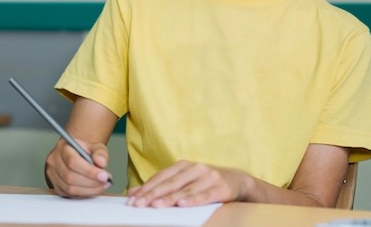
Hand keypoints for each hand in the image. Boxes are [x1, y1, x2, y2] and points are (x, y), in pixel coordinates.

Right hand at [45, 138, 112, 197]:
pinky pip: (69, 194)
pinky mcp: (56, 186)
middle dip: (91, 182)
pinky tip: (93, 189)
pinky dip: (83, 194)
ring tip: (102, 185)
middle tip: (105, 181)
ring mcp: (53, 174)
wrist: (76, 155)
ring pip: (69, 188)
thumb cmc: (85, 151)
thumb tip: (101, 162)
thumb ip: (100, 152)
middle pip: (70, 177)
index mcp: (63, 147)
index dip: (89, 171)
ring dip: (89, 190)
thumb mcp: (95, 146)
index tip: (104, 175)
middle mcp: (54, 161)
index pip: (73, 161)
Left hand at [126, 160, 250, 207]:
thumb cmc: (206, 182)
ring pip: (186, 189)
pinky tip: (183, 204)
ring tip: (156, 205)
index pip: (161, 177)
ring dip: (170, 198)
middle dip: (153, 194)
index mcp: (184, 165)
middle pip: (171, 183)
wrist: (237, 180)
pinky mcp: (221, 187)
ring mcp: (208, 177)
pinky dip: (193, 200)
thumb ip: (161, 185)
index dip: (146, 187)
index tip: (133, 198)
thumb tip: (133, 192)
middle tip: (139, 203)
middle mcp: (195, 168)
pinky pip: (205, 195)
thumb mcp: (184, 180)